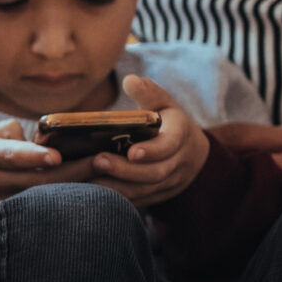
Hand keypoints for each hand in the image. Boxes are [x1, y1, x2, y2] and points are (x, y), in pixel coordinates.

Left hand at [88, 77, 210, 207]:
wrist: (193, 156)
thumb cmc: (170, 123)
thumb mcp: (165, 104)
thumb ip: (149, 93)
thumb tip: (130, 80)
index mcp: (181, 136)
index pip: (170, 145)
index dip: (152, 151)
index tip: (132, 151)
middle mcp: (178, 163)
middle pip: (154, 173)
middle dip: (126, 170)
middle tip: (98, 161)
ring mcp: (168, 183)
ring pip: (144, 191)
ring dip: (117, 187)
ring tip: (88, 179)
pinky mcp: (156, 196)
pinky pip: (137, 201)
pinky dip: (116, 199)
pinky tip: (93, 193)